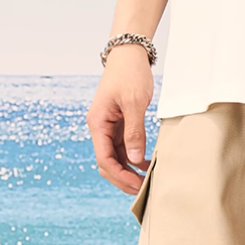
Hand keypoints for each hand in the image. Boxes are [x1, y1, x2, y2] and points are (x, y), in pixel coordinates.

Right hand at [86, 46, 154, 195]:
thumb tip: (134, 160)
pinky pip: (122, 149)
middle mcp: (99, 127)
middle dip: (123, 179)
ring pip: (114, 158)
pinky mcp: (118, 125)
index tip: (137, 186)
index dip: (120, 176)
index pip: (104, 159)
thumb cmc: (130, 74)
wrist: (129, 53)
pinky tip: (146, 165)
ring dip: (128, 171)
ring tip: (146, 181)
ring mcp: (108, 127)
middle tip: (142, 190)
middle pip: (106, 163)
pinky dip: (132, 160)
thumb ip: (135, 133)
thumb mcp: (135, 103)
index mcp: (97, 123)